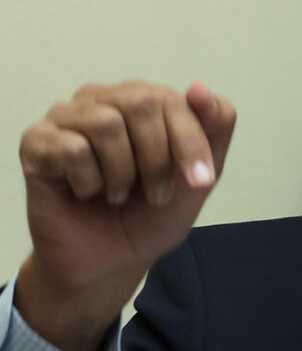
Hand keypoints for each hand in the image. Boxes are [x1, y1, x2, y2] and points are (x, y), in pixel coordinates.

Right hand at [14, 81, 234, 350]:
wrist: (111, 262)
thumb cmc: (151, 215)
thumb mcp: (200, 177)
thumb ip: (215, 130)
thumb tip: (200, 88)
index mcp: (145, 101)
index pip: (174, 99)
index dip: (191, 142)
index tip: (200, 181)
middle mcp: (104, 100)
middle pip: (141, 102)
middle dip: (158, 159)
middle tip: (156, 194)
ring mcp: (67, 117)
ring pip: (105, 123)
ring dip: (122, 173)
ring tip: (118, 194)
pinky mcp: (37, 142)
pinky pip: (71, 149)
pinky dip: (89, 182)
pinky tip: (86, 192)